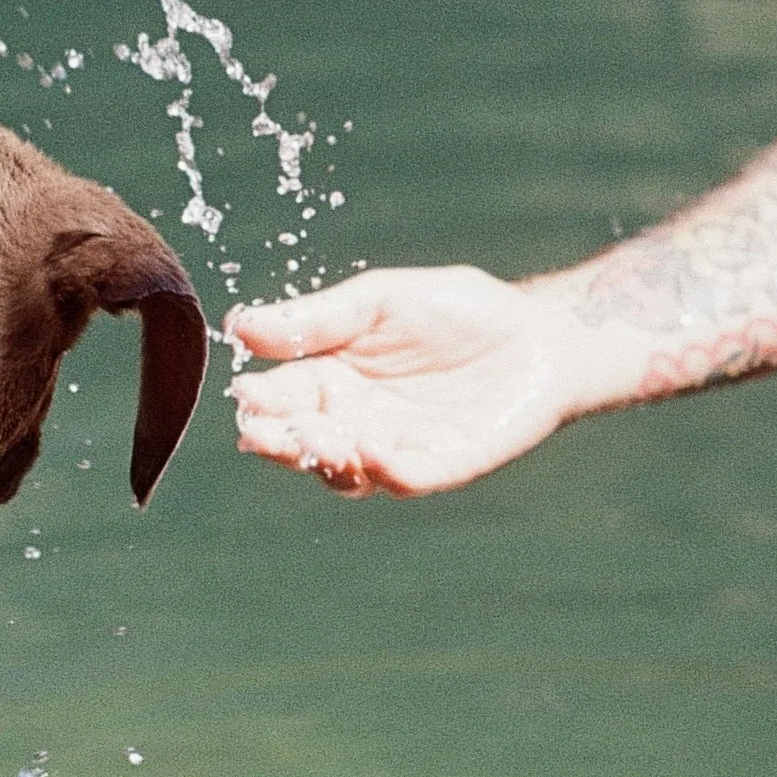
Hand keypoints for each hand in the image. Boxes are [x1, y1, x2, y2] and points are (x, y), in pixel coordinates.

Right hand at [226, 265, 580, 496]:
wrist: (536, 333)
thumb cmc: (456, 311)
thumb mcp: (380, 300)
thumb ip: (318, 318)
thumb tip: (239, 326)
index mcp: (333, 378)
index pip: (285, 396)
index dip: (262, 399)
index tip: (244, 393)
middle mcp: (356, 421)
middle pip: (304, 441)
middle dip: (279, 439)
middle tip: (258, 431)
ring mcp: (396, 448)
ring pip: (345, 469)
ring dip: (323, 458)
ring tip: (312, 437)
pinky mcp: (440, 465)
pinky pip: (403, 477)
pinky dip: (383, 469)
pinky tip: (367, 448)